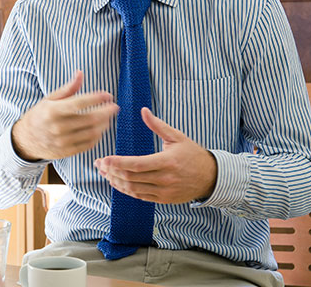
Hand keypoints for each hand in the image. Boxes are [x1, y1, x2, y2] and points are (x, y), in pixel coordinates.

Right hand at [11, 71, 117, 161]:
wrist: (26, 140)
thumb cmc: (40, 115)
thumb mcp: (50, 99)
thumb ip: (68, 88)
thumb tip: (80, 73)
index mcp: (53, 110)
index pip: (79, 103)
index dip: (96, 98)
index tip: (107, 95)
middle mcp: (58, 127)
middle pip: (89, 119)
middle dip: (106, 112)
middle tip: (115, 107)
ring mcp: (62, 141)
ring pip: (91, 132)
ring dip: (103, 124)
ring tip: (108, 118)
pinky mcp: (67, 152)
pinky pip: (88, 144)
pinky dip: (97, 136)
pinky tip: (99, 129)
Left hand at [93, 108, 217, 203]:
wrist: (211, 177)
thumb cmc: (193, 154)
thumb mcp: (177, 136)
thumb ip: (158, 125)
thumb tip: (143, 111)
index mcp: (167, 161)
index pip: (136, 164)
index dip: (117, 163)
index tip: (104, 159)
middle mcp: (165, 179)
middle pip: (131, 177)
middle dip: (111, 171)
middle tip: (99, 164)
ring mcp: (164, 191)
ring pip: (133, 189)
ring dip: (116, 181)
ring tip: (104, 173)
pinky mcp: (163, 199)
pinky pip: (140, 196)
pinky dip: (126, 190)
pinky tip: (117, 182)